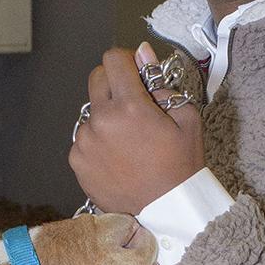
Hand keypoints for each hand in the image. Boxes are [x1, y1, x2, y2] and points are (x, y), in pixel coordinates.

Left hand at [69, 42, 203, 214]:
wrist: (168, 210)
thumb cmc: (181, 165)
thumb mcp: (187, 118)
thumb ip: (162, 82)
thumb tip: (143, 53)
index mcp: (130, 106)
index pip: (113, 59)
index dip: (126, 60)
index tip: (135, 72)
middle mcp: (101, 120)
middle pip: (96, 79)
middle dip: (114, 84)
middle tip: (133, 105)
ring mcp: (85, 142)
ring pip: (91, 111)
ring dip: (106, 116)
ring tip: (128, 140)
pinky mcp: (77, 161)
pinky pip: (83, 138)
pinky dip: (97, 141)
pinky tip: (117, 157)